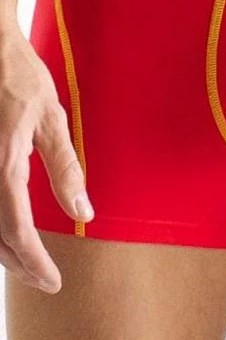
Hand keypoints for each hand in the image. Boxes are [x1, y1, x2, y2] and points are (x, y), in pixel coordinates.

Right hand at [0, 25, 93, 293]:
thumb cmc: (21, 80)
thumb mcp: (52, 120)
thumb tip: (84, 211)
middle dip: (19, 263)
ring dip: (3, 250)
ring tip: (28, 262)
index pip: (17, 229)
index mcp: (3, 164)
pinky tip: (7, 231)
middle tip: (44, 278)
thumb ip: (65, 167)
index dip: (34, 261)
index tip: (53, 280)